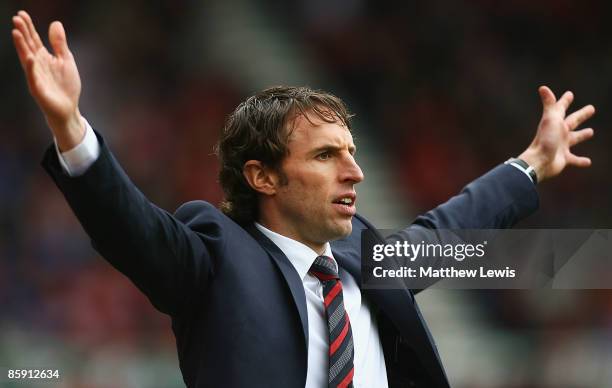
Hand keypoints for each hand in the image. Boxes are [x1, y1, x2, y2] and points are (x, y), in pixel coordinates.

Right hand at [12, 10, 83, 150]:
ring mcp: (36, 77)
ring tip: (16, 32)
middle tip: (16, 18)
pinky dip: (31, 67)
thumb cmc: (66, 86)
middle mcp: (37, 65)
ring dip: (21, 46)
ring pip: (27, 59)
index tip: (22, 14)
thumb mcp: (66, 60)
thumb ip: (60, 44)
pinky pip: (33, 77)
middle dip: (22, 33)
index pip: (33, 40)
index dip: (28, 28)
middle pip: (28, 46)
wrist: (68, 109)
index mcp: (43, 58)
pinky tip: (30, 57)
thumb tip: (55, 23)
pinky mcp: (38, 89)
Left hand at [519, 86, 594, 181]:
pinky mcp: (564, 159)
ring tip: (591, 131)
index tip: (569, 94)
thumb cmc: (545, 139)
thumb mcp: (550, 120)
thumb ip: (549, 104)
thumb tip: (542, 87)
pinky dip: (581, 160)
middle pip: (572, 121)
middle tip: (591, 108)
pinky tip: (588, 162)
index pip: (561, 108)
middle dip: (581, 115)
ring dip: (582, 135)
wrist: (539, 161)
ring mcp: (561, 146)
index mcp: (555, 123)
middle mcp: (558, 133)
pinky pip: (575, 159)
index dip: (564, 101)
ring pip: (574, 139)